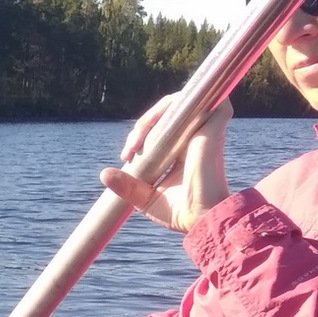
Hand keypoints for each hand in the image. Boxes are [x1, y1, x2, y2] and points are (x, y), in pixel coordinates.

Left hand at [100, 94, 232, 232]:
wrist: (201, 218)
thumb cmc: (178, 212)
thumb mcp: (144, 198)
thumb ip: (126, 185)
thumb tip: (104, 174)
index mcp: (182, 150)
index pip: (160, 128)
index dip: (141, 134)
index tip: (126, 155)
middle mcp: (194, 137)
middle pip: (167, 112)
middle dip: (143, 124)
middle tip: (131, 147)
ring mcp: (205, 129)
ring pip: (178, 102)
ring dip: (154, 113)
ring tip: (138, 139)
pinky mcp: (213, 126)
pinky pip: (200, 98)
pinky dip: (178, 101)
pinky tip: (159, 121)